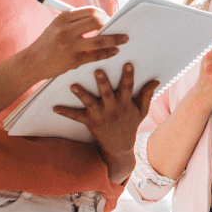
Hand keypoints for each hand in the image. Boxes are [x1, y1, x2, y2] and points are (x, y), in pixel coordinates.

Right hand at [21, 7, 128, 84]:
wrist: (31, 62)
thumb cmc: (47, 43)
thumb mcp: (56, 26)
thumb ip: (75, 21)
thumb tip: (100, 18)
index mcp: (62, 18)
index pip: (90, 11)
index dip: (102, 14)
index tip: (108, 18)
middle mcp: (65, 30)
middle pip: (97, 21)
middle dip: (109, 24)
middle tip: (116, 28)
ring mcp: (69, 46)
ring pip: (100, 39)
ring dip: (115, 39)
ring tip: (124, 39)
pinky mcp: (73, 61)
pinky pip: (97, 55)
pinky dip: (108, 53)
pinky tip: (114, 51)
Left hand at [53, 62, 158, 182]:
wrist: (119, 147)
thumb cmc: (130, 125)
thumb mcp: (142, 110)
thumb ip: (147, 94)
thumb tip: (156, 80)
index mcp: (125, 103)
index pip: (128, 87)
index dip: (128, 75)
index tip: (127, 64)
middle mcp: (112, 108)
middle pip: (107, 93)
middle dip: (103, 82)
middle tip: (98, 70)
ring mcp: (100, 115)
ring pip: (90, 103)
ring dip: (81, 94)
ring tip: (73, 86)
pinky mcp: (90, 122)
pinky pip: (76, 117)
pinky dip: (66, 112)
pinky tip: (55, 107)